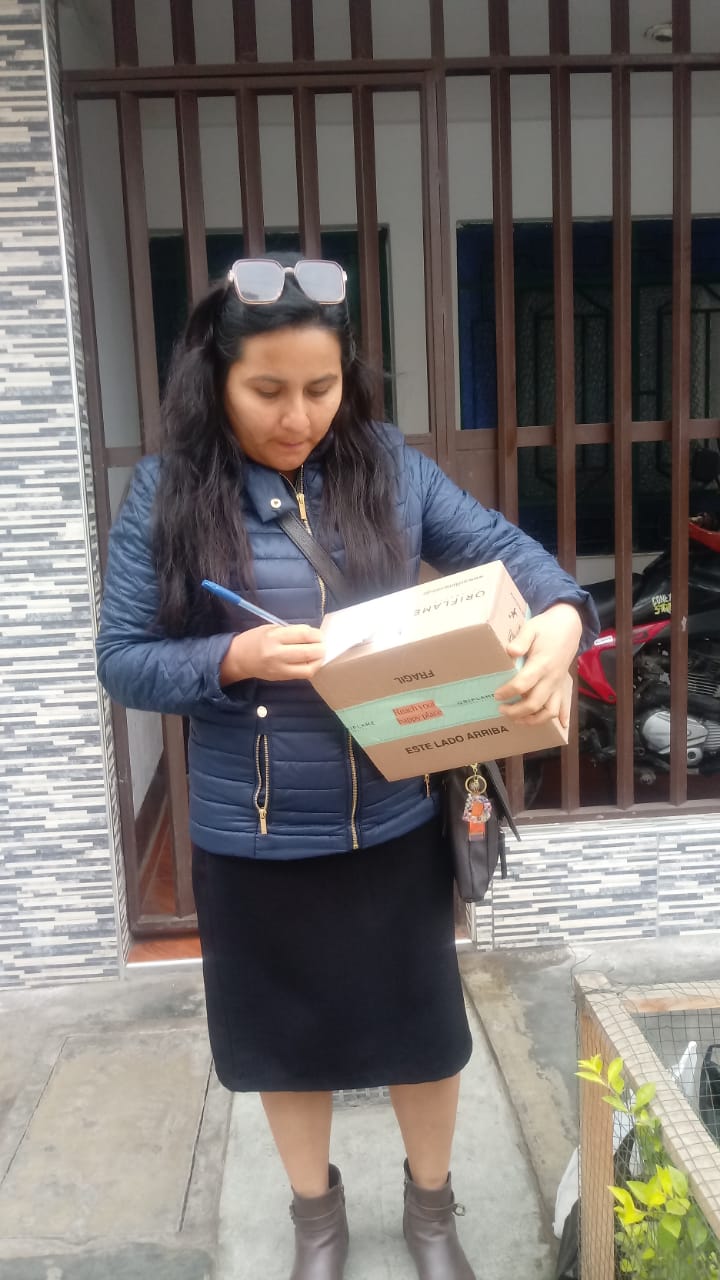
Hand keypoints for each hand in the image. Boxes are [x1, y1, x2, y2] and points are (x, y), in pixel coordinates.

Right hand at [220, 624, 325, 684]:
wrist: (239, 659)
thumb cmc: (255, 640)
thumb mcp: (270, 628)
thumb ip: (290, 631)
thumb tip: (312, 634)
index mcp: (273, 636)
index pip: (303, 635)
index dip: (316, 634)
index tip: (319, 634)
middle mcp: (276, 653)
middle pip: (308, 652)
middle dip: (321, 647)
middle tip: (323, 644)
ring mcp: (279, 668)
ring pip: (308, 667)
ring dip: (319, 660)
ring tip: (320, 654)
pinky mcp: (281, 678)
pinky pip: (302, 674)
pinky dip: (311, 668)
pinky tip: (312, 662)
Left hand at [493, 603, 582, 726]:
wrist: (570, 626)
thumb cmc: (547, 627)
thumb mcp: (532, 627)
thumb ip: (521, 639)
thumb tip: (510, 651)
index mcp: (542, 664)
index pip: (523, 684)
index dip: (508, 692)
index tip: (496, 695)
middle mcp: (552, 678)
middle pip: (535, 703)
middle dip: (517, 711)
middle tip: (501, 709)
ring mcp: (558, 684)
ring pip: (550, 711)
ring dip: (534, 719)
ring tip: (518, 719)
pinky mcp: (562, 685)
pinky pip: (564, 706)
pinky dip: (561, 719)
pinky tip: (559, 727)